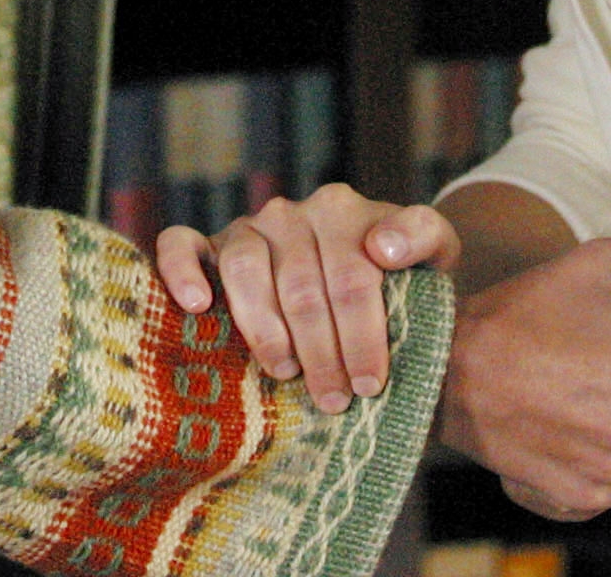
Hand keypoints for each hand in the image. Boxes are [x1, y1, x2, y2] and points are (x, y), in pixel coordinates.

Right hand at [154, 184, 459, 412]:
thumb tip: (383, 248)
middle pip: (301, 287)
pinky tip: (198, 306)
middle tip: (334, 400)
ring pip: (245, 270)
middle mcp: (291, 212)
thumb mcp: (429, 254)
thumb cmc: (394, 274)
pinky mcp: (209, 242)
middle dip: (321, 352)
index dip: (362, 336)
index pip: (351, 277)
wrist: (356, 268)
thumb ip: (424, 238)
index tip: (371, 384)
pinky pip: (181, 244)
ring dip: (265, 330)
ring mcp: (248, 225)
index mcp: (342, 210)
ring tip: (286, 371)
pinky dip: (182, 271)